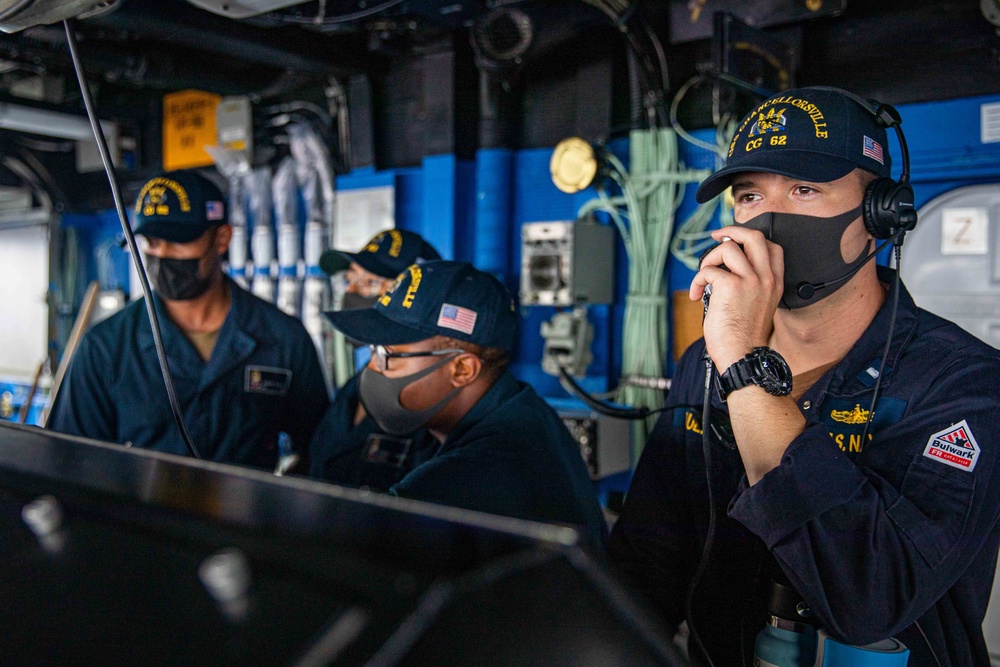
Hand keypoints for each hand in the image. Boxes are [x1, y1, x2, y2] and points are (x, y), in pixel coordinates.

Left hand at [690, 226, 783, 370]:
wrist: (743, 357)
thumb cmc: (743, 336)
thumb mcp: (756, 305)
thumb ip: (750, 284)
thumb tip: (725, 266)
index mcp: (774, 283)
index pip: (772, 247)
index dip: (750, 238)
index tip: (734, 241)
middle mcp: (766, 278)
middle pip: (753, 236)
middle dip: (731, 231)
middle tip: (716, 237)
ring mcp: (750, 281)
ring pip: (728, 248)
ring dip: (709, 259)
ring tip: (703, 277)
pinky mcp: (731, 287)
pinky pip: (708, 270)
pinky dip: (697, 280)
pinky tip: (696, 295)